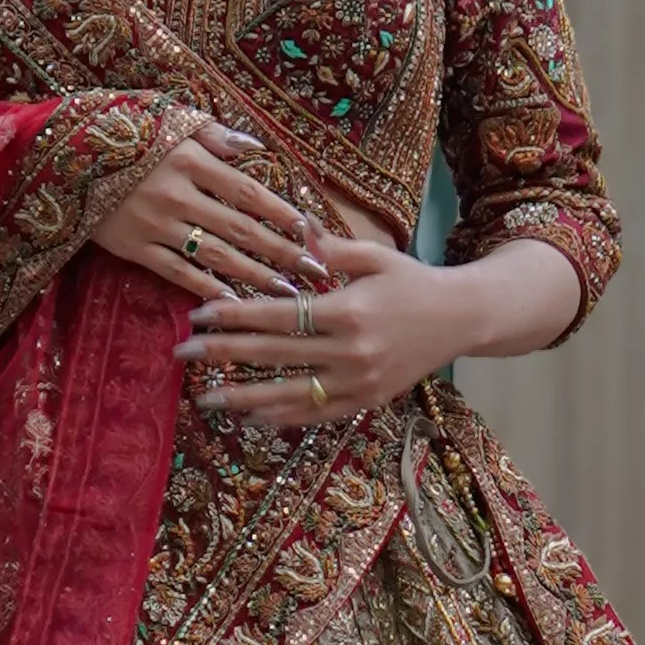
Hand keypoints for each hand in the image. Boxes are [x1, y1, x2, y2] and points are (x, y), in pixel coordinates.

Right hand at [89, 121, 326, 299]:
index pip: (248, 191)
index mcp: (189, 158)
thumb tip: (255, 148)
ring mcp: (155, 225)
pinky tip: (234, 301)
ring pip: (215, 255)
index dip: (282, 212)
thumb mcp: (166, 118)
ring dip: (255, 275)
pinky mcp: (134, 248)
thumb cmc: (120, 132)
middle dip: (282, 251)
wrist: (60, 157)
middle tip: (315, 271)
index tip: (311, 231)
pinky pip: (178, 272)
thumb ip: (212, 133)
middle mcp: (176, 194)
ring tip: (288, 292)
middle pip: (241, 228)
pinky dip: (207, 288)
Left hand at [177, 228, 582, 420]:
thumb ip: (332, 248)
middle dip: (223, 354)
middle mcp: (350, 351)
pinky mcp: (366, 402)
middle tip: (182, 354)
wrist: (462, 318)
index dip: (233, 315)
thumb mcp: (377, 256)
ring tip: (205, 399)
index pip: (277, 315)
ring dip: (243, 397)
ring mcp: (358, 382)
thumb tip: (295, 226)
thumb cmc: (415, 281)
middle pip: (272, 355)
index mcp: (348, 310)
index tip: (198, 315)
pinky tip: (251, 417)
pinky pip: (316, 414)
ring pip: (289, 394)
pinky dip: (282, 418)